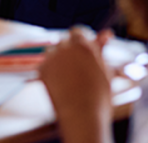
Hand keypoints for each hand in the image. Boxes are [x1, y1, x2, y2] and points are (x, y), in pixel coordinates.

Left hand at [39, 28, 113, 142]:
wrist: (82, 117)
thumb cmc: (99, 97)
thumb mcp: (106, 71)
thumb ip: (102, 49)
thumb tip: (106, 33)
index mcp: (83, 46)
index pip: (78, 31)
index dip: (82, 40)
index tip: (85, 50)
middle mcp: (65, 48)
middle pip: (65, 41)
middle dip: (71, 50)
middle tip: (79, 66)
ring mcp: (51, 58)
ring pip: (53, 50)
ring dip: (59, 58)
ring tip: (71, 76)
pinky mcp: (41, 68)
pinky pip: (45, 63)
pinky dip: (51, 69)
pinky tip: (61, 82)